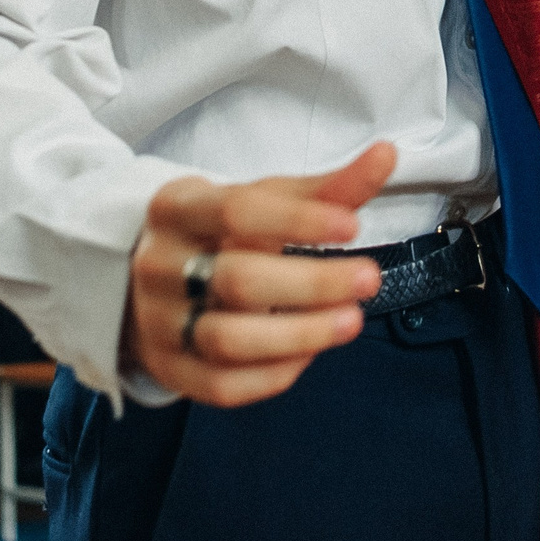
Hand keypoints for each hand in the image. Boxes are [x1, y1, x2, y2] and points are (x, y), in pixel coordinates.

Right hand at [121, 142, 395, 408]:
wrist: (152, 277)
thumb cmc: (221, 232)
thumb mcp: (264, 200)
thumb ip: (327, 188)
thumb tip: (387, 154)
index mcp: (178, 208)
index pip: (236, 211)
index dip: (298, 220)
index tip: (352, 226)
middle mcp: (159, 264)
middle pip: (238, 280)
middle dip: (312, 283)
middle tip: (369, 279)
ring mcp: (159, 322)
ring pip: (228, 340)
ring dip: (300, 335)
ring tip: (350, 321)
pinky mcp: (169, 369)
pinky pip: (222, 386)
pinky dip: (273, 374)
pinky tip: (309, 353)